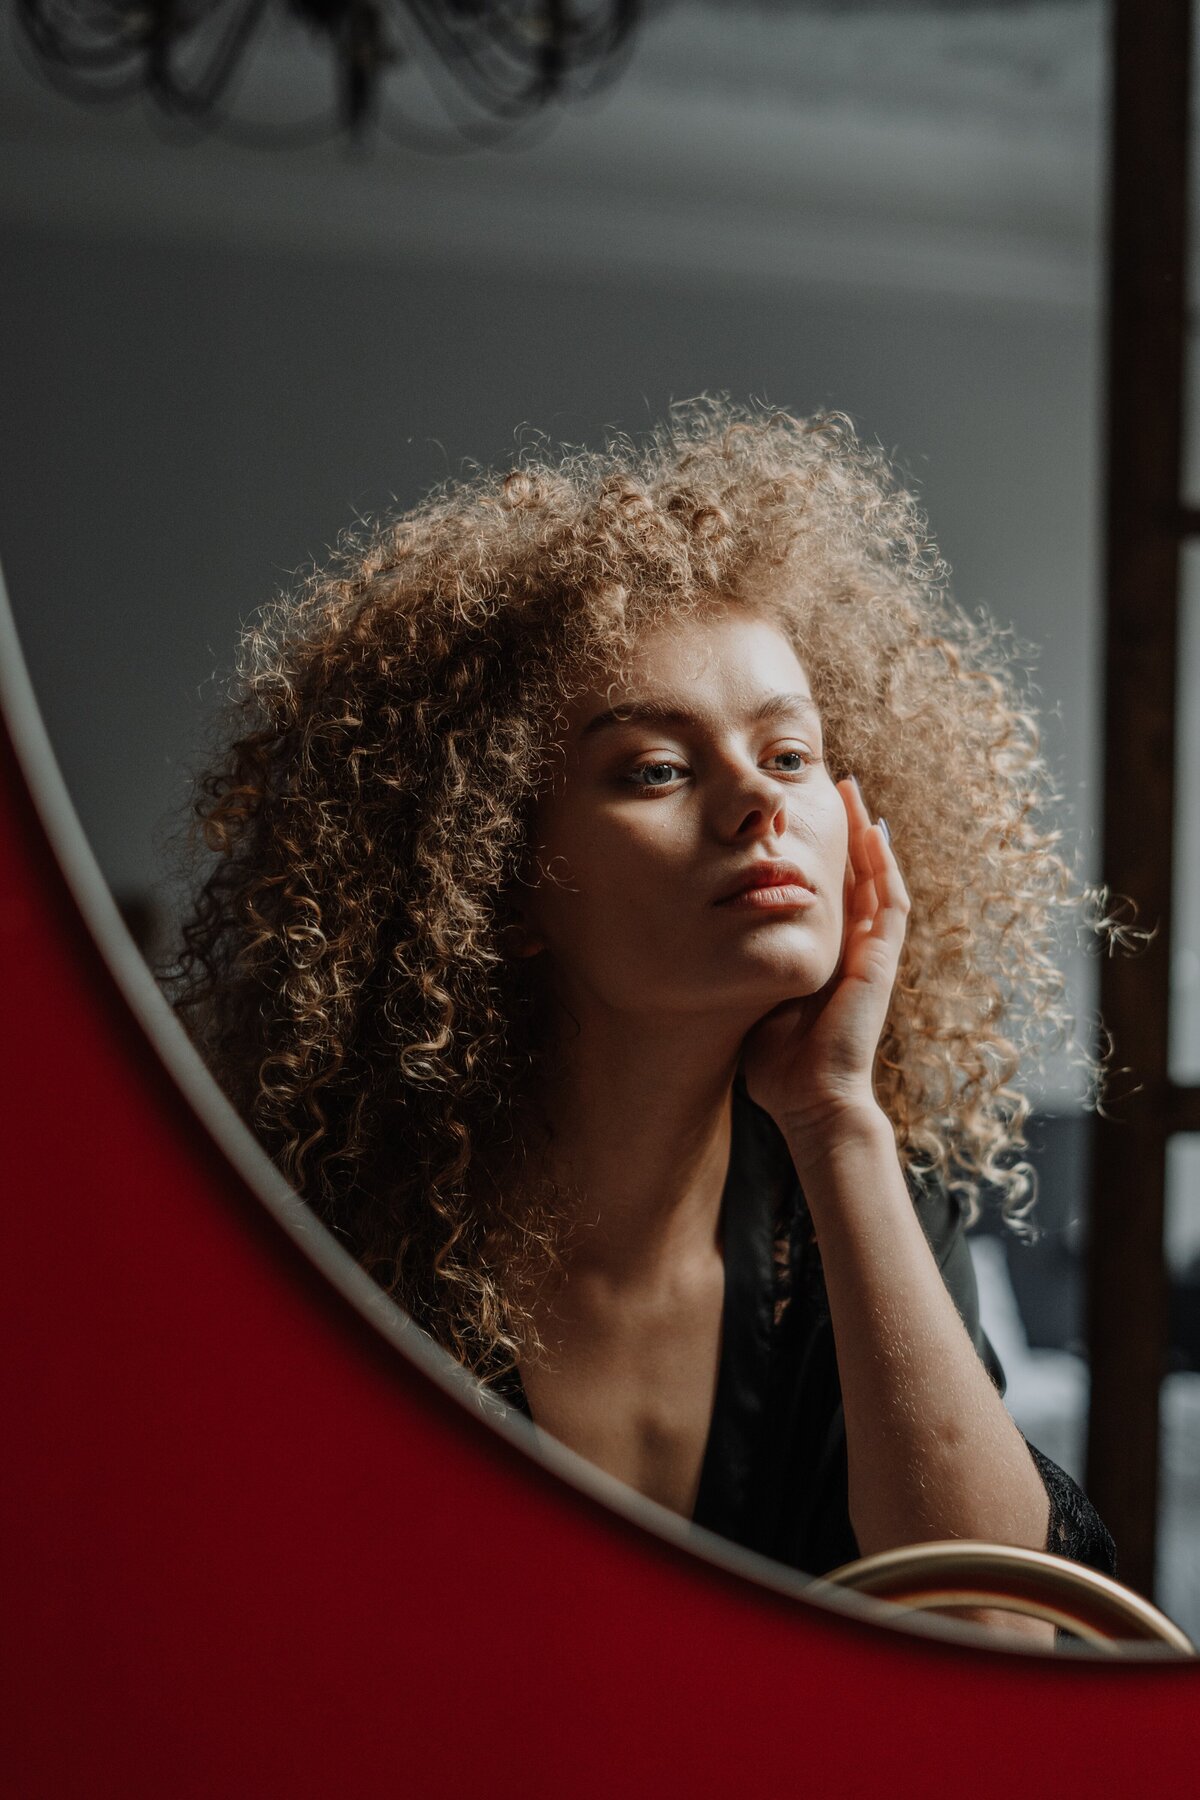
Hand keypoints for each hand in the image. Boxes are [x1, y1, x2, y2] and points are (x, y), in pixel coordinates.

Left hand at [740, 777, 909, 1146]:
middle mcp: (853, 950)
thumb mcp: (753, 998)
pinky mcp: (882, 963)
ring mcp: (873, 955)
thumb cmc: (778, 1066)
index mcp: (825, 956)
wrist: (812, 1102)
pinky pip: (889, 905)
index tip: (798, 817)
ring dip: (867, 835)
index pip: (826, 892)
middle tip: (833, 786)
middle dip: (845, 830)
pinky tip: (872, 834)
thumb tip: (698, 942)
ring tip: (854, 794)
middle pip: (855, 875)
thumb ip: (741, 967)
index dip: (817, 853)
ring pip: (877, 879)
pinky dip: (883, 867)